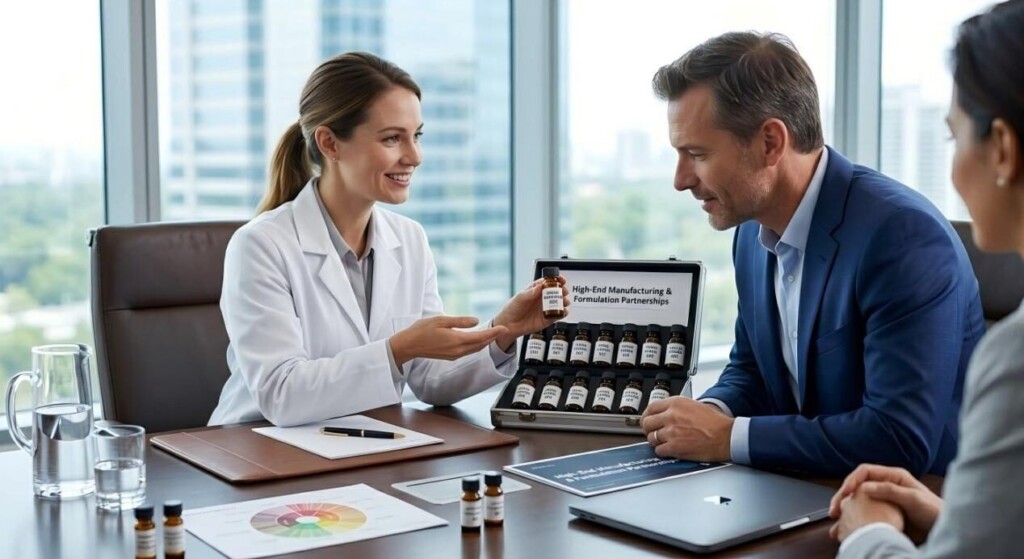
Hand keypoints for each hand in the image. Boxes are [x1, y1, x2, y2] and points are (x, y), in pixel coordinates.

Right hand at [390, 315, 508, 364]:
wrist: (409, 345)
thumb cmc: (422, 330)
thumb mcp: (441, 320)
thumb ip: (460, 321)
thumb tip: (476, 320)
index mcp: (456, 340)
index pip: (480, 337)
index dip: (494, 333)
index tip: (504, 328)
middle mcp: (458, 350)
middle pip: (481, 345)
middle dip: (493, 338)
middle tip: (503, 330)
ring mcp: (454, 355)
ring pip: (475, 349)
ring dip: (486, 342)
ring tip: (494, 334)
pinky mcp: (451, 356)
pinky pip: (469, 351)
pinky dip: (477, 345)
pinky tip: (478, 339)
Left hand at [492, 276, 569, 350]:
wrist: (509, 325)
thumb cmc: (512, 309)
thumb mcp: (520, 298)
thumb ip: (531, 292)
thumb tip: (540, 285)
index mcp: (537, 289)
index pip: (549, 281)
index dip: (557, 279)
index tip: (561, 279)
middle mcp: (543, 298)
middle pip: (558, 291)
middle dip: (563, 290)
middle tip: (563, 291)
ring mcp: (547, 308)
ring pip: (561, 303)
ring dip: (565, 301)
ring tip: (563, 301)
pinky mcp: (549, 319)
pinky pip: (559, 315)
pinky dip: (564, 313)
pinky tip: (563, 311)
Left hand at [640, 396, 733, 461]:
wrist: (727, 436)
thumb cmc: (715, 423)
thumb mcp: (694, 405)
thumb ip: (676, 408)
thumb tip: (664, 414)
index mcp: (676, 403)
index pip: (651, 407)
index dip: (647, 416)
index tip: (648, 420)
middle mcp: (671, 415)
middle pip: (647, 423)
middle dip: (649, 429)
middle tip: (654, 433)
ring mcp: (671, 431)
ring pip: (651, 438)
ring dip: (657, 441)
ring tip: (666, 442)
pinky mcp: (674, 446)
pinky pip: (659, 450)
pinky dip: (663, 451)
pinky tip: (671, 450)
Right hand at [829, 464, 941, 537]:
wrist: (946, 528)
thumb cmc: (935, 511)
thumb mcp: (914, 498)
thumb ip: (891, 490)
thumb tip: (865, 487)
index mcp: (893, 476)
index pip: (864, 472)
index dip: (851, 480)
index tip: (844, 494)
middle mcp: (886, 485)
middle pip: (857, 485)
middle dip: (843, 496)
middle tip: (834, 510)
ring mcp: (884, 499)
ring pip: (858, 500)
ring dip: (846, 509)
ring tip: (837, 520)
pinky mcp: (884, 513)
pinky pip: (864, 513)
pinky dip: (854, 519)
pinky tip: (847, 527)